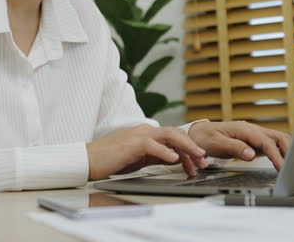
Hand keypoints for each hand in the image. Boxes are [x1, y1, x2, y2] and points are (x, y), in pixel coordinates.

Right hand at [86, 124, 208, 179]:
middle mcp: (145, 131)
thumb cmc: (112, 159)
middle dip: (192, 146)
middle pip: (176, 133)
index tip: (198, 162)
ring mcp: (139, 135)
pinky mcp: (132, 144)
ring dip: (185, 147)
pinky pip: (152, 145)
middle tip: (204, 160)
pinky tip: (174, 159)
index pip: (174, 138)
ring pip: (169, 136)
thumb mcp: (140, 158)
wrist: (89, 160)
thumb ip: (158, 156)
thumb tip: (176, 159)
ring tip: (197, 157)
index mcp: (148, 134)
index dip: (189, 149)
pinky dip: (165, 152)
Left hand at [188, 121, 291, 169]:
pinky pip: (271, 144)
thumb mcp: (216, 143)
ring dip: (287, 150)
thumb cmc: (205, 138)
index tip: (281, 166)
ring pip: (277, 139)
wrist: (197, 134)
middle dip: (289, 149)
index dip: (275, 154)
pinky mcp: (253, 141)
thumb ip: (235, 147)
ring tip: (293, 164)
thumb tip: (251, 154)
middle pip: (277, 136)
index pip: (265, 141)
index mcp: (243, 129)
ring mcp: (254, 134)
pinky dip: (280, 151)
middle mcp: (251, 129)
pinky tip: (284, 160)